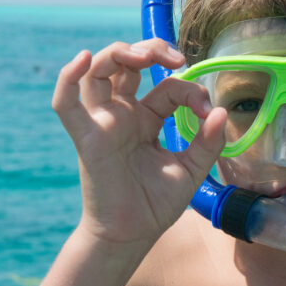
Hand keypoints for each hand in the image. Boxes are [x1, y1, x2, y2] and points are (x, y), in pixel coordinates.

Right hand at [52, 39, 225, 246]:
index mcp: (147, 118)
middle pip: (126, 63)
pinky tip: (82, 58)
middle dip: (150, 49)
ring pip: (97, 72)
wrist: (133, 235)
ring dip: (118, 52)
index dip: (189, 90)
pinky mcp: (87, 138)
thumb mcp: (192, 170)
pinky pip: (66, 104)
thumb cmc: (156, 204)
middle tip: (176, 58)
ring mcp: (103, 122)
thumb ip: (207, 142)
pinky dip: (68, 77)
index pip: (167, 87)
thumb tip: (220, 112)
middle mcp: (123, 114)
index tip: (207, 111)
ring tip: (143, 56)